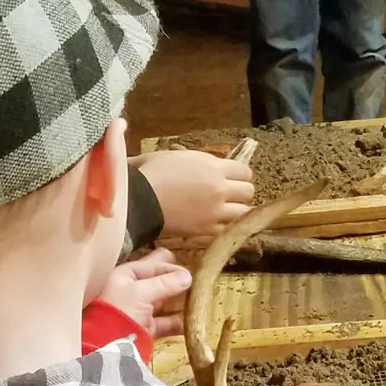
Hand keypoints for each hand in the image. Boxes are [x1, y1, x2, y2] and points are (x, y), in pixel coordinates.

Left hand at [98, 248, 192, 339]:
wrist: (105, 345)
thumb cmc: (120, 310)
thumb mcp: (141, 292)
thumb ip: (165, 283)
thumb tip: (187, 276)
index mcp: (124, 276)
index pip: (150, 265)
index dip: (169, 266)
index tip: (188, 270)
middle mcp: (130, 291)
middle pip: (157, 282)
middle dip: (173, 280)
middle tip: (191, 274)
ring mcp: (138, 310)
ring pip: (162, 301)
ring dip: (178, 300)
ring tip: (197, 297)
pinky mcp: (144, 328)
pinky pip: (164, 322)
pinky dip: (177, 321)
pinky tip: (190, 321)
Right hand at [134, 149, 253, 238]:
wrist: (137, 200)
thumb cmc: (150, 172)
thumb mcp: (176, 156)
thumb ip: (197, 161)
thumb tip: (204, 164)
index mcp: (212, 166)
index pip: (244, 171)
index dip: (239, 174)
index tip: (230, 177)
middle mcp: (219, 188)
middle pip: (248, 191)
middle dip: (240, 192)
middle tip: (228, 195)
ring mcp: (215, 211)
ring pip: (243, 212)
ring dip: (236, 211)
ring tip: (224, 211)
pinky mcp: (206, 229)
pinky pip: (226, 229)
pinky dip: (224, 227)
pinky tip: (215, 224)